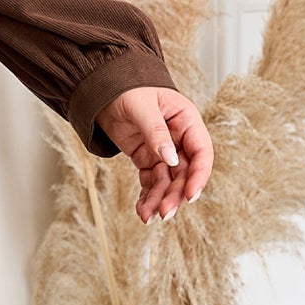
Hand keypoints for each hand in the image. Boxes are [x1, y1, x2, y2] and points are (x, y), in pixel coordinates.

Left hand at [95, 86, 212, 223]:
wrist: (103, 89)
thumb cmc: (127, 88)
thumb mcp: (142, 106)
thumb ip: (156, 132)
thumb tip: (171, 159)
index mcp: (187, 120)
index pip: (201, 152)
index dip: (199, 175)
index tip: (191, 195)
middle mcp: (179, 138)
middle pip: (184, 172)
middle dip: (176, 194)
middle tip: (165, 213)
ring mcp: (163, 150)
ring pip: (168, 181)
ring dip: (160, 199)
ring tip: (148, 216)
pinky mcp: (147, 158)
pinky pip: (151, 181)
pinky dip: (147, 196)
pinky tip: (141, 210)